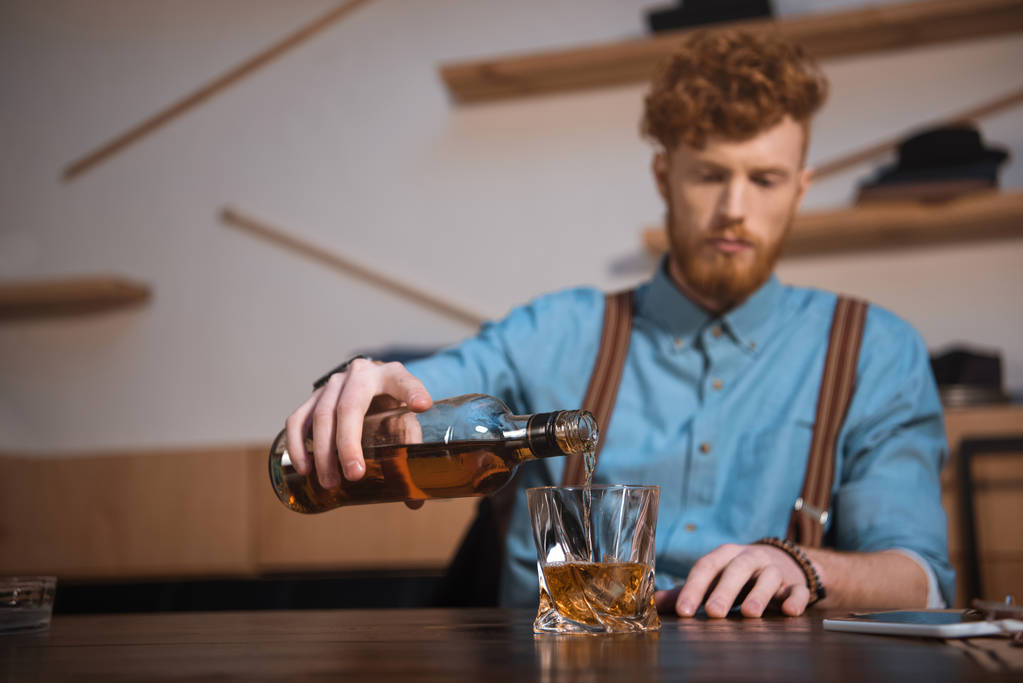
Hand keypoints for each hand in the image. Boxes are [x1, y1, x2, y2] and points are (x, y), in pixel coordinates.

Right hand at [284, 359, 432, 500]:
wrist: (369, 384)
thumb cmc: (390, 405)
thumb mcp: (405, 419)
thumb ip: (410, 451)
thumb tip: (414, 502)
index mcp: (391, 375)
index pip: (403, 382)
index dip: (413, 393)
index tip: (422, 406)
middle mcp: (360, 373)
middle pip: (349, 408)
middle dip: (348, 444)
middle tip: (354, 475)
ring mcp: (333, 383)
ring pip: (320, 415)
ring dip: (322, 452)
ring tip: (330, 482)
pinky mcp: (313, 396)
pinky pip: (298, 419)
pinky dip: (297, 444)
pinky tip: (304, 468)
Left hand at [654, 543, 810, 617]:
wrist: (783, 564)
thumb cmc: (739, 575)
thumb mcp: (714, 578)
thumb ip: (687, 591)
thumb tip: (654, 604)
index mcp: (725, 555)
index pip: (706, 566)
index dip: (694, 588)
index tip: (683, 611)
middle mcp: (749, 558)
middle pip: (736, 569)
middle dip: (724, 591)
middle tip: (713, 613)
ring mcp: (774, 570)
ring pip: (768, 577)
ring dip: (759, 594)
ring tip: (749, 614)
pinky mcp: (795, 584)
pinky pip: (798, 590)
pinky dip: (795, 599)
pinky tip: (788, 611)